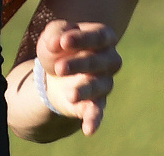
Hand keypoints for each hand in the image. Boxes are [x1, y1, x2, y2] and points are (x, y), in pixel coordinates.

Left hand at [36, 19, 121, 135]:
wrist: (54, 71)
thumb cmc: (59, 46)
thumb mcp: (53, 34)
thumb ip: (55, 34)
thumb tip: (55, 43)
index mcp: (103, 37)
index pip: (99, 36)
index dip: (83, 39)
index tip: (63, 41)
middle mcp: (109, 60)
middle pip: (98, 62)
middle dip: (79, 64)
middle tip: (58, 67)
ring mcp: (104, 82)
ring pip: (98, 86)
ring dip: (84, 90)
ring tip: (70, 95)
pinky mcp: (96, 103)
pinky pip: (98, 112)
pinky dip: (94, 120)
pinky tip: (88, 129)